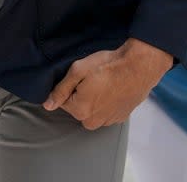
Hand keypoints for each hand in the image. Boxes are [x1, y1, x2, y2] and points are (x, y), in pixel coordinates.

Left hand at [42, 38, 171, 128]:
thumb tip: (47, 105)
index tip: (82, 77)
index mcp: (80, 110)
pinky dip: (107, 103)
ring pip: (92, 111)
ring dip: (94, 100)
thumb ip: (61, 89)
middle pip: (77, 108)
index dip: (71, 86)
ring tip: (104, 83)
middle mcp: (93, 121)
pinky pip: (105, 112)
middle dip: (81, 95)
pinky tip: (113, 89)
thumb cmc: (108, 65)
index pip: (63, 101)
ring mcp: (108, 121)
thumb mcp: (78, 70)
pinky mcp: (120, 118)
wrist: (138, 67)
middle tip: (93, 79)